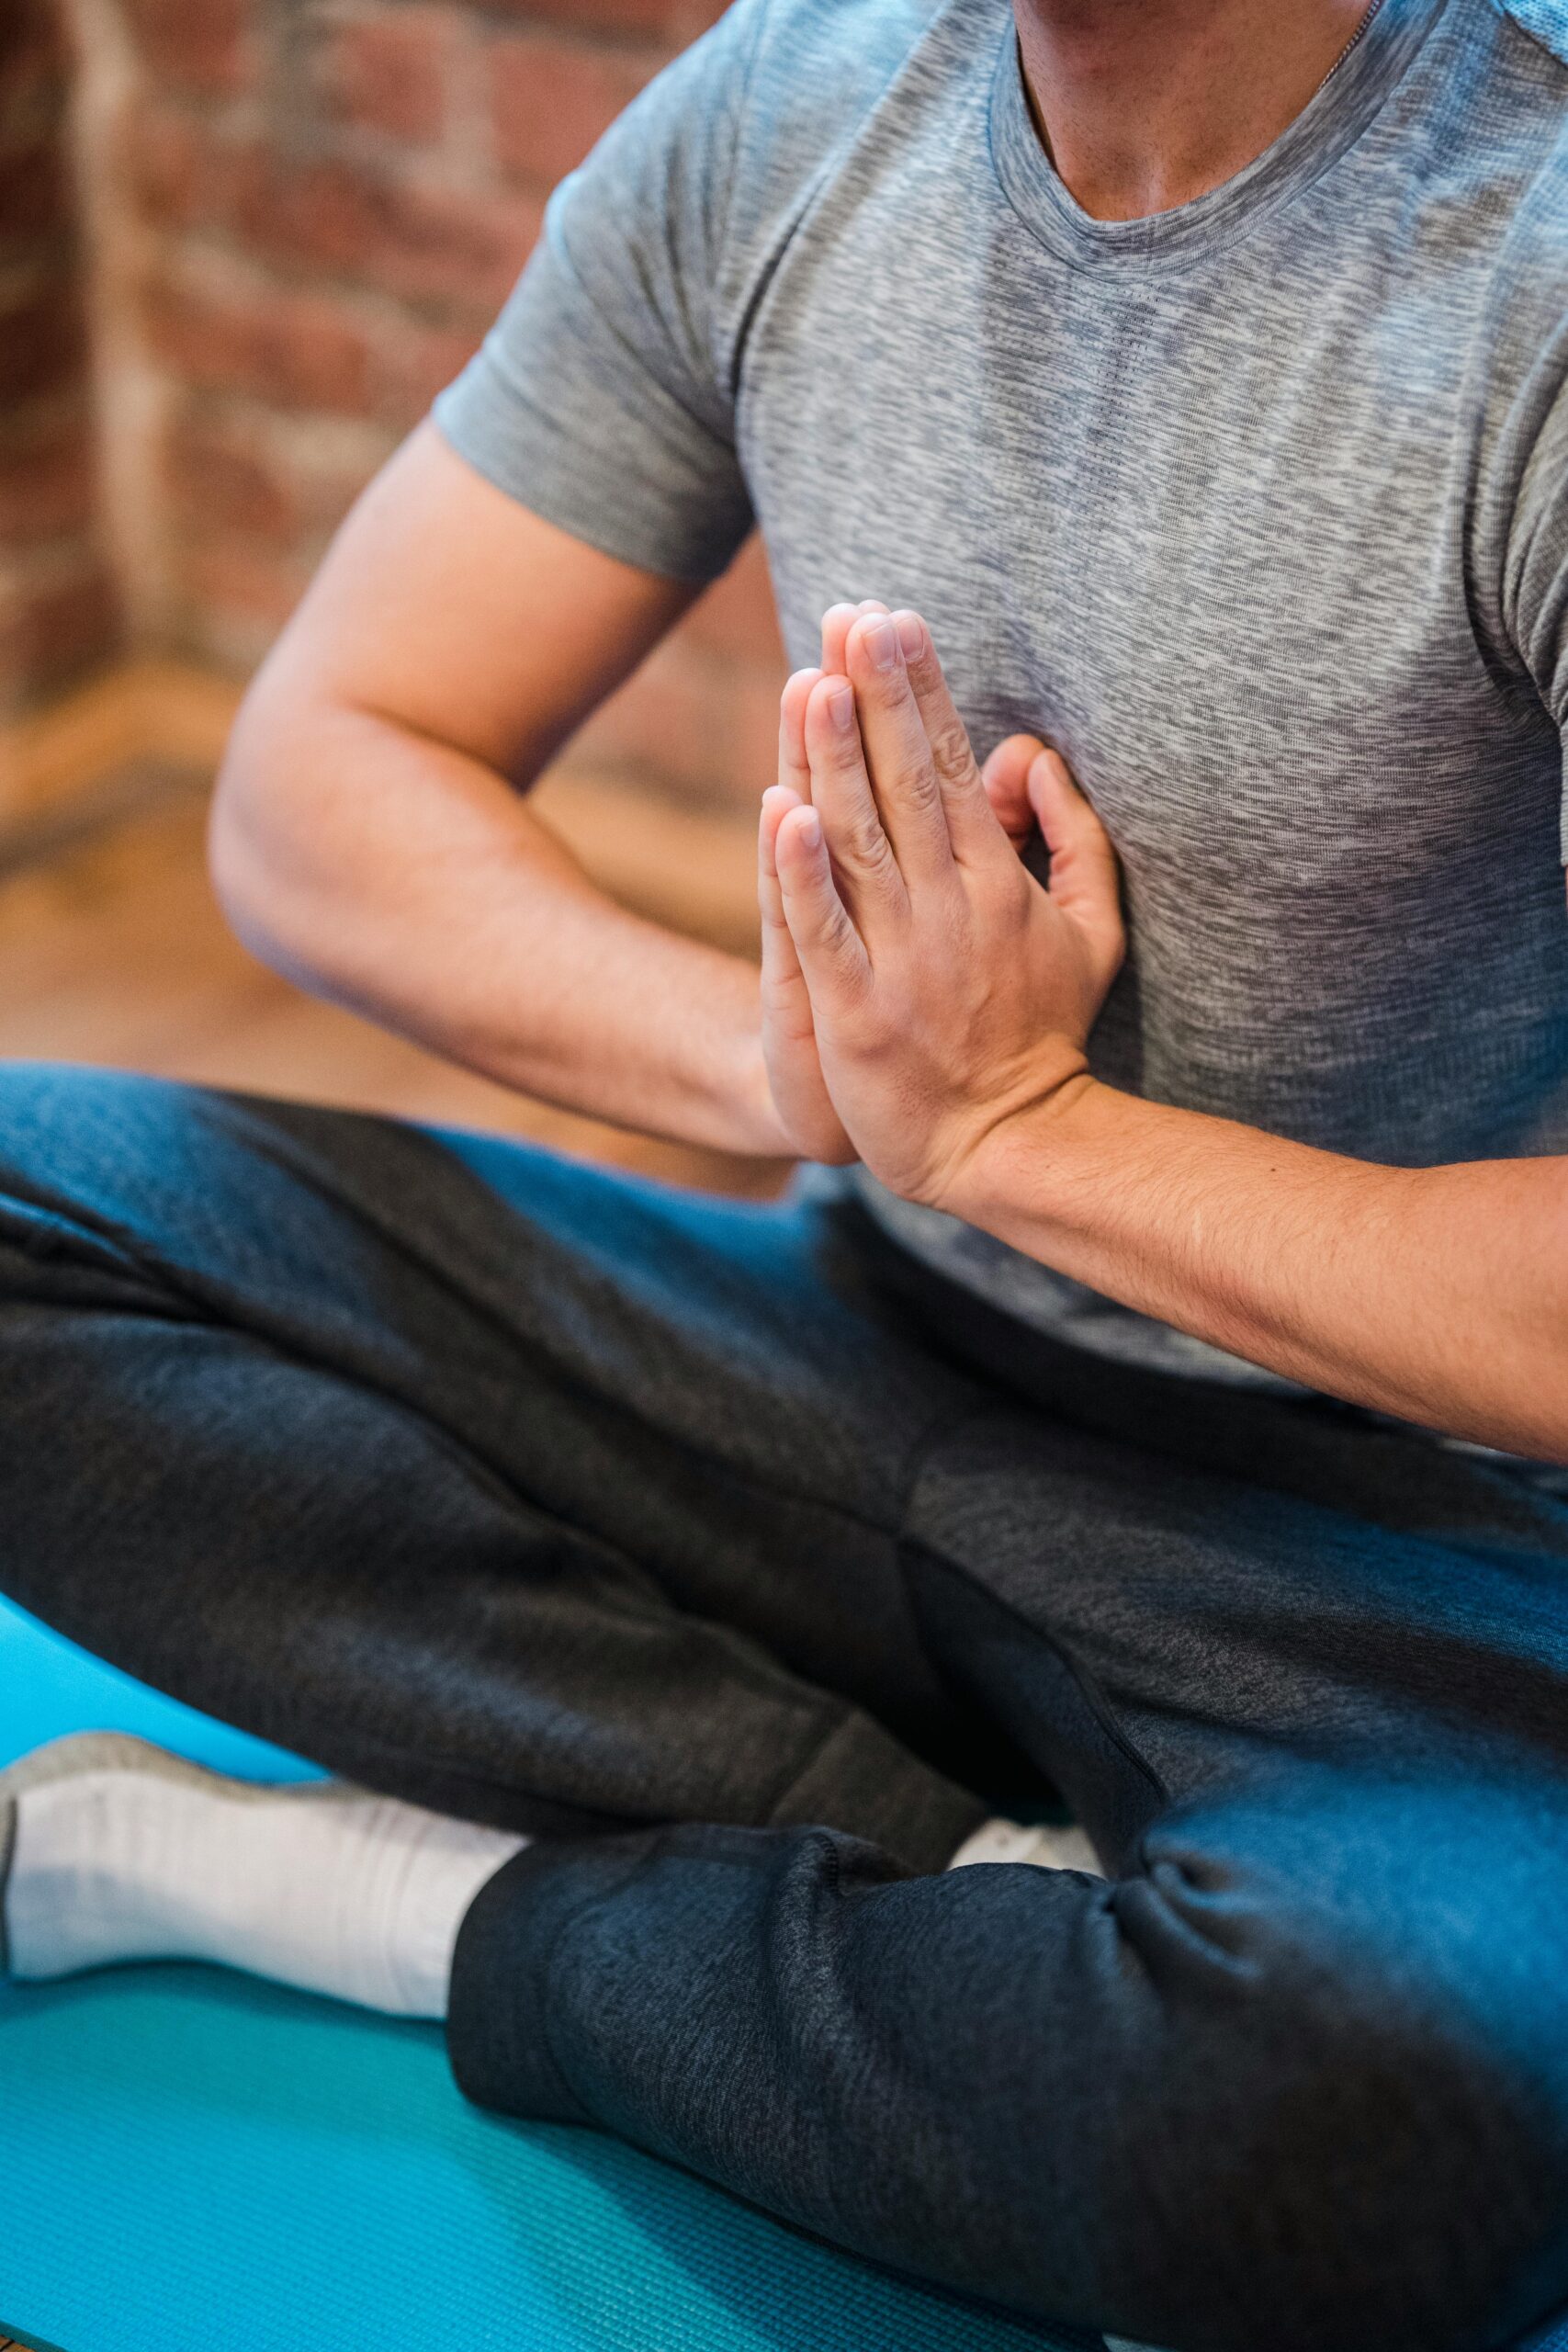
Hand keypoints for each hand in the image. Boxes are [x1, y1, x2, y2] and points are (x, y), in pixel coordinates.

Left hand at [771, 607, 1123, 1207]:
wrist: (1012, 1145)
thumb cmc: (1045, 1035)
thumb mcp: (1094, 932)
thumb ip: (1076, 840)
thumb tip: (1039, 758)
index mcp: (998, 885)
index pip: (955, 769)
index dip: (923, 693)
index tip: (897, 622)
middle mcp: (950, 910)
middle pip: (908, 786)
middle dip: (882, 696)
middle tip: (857, 616)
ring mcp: (901, 961)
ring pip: (861, 843)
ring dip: (838, 760)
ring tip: (816, 682)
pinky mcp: (857, 1012)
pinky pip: (824, 931)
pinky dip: (802, 873)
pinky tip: (782, 811)